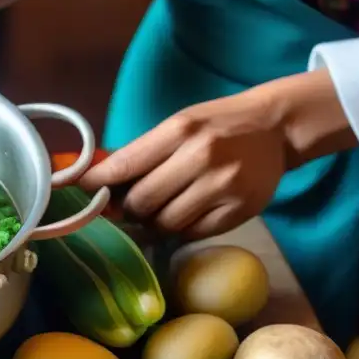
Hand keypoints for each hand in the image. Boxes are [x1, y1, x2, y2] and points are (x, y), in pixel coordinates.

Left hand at [78, 89, 287, 238]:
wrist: (276, 128)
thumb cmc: (217, 124)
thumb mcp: (179, 124)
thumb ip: (143, 152)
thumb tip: (99, 183)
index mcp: (181, 130)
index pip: (125, 164)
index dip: (97, 183)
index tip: (82, 192)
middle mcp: (202, 158)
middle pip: (141, 201)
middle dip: (126, 209)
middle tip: (125, 207)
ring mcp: (224, 188)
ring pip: (165, 224)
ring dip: (150, 223)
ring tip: (152, 213)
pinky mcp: (240, 212)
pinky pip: (192, 234)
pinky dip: (177, 231)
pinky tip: (179, 217)